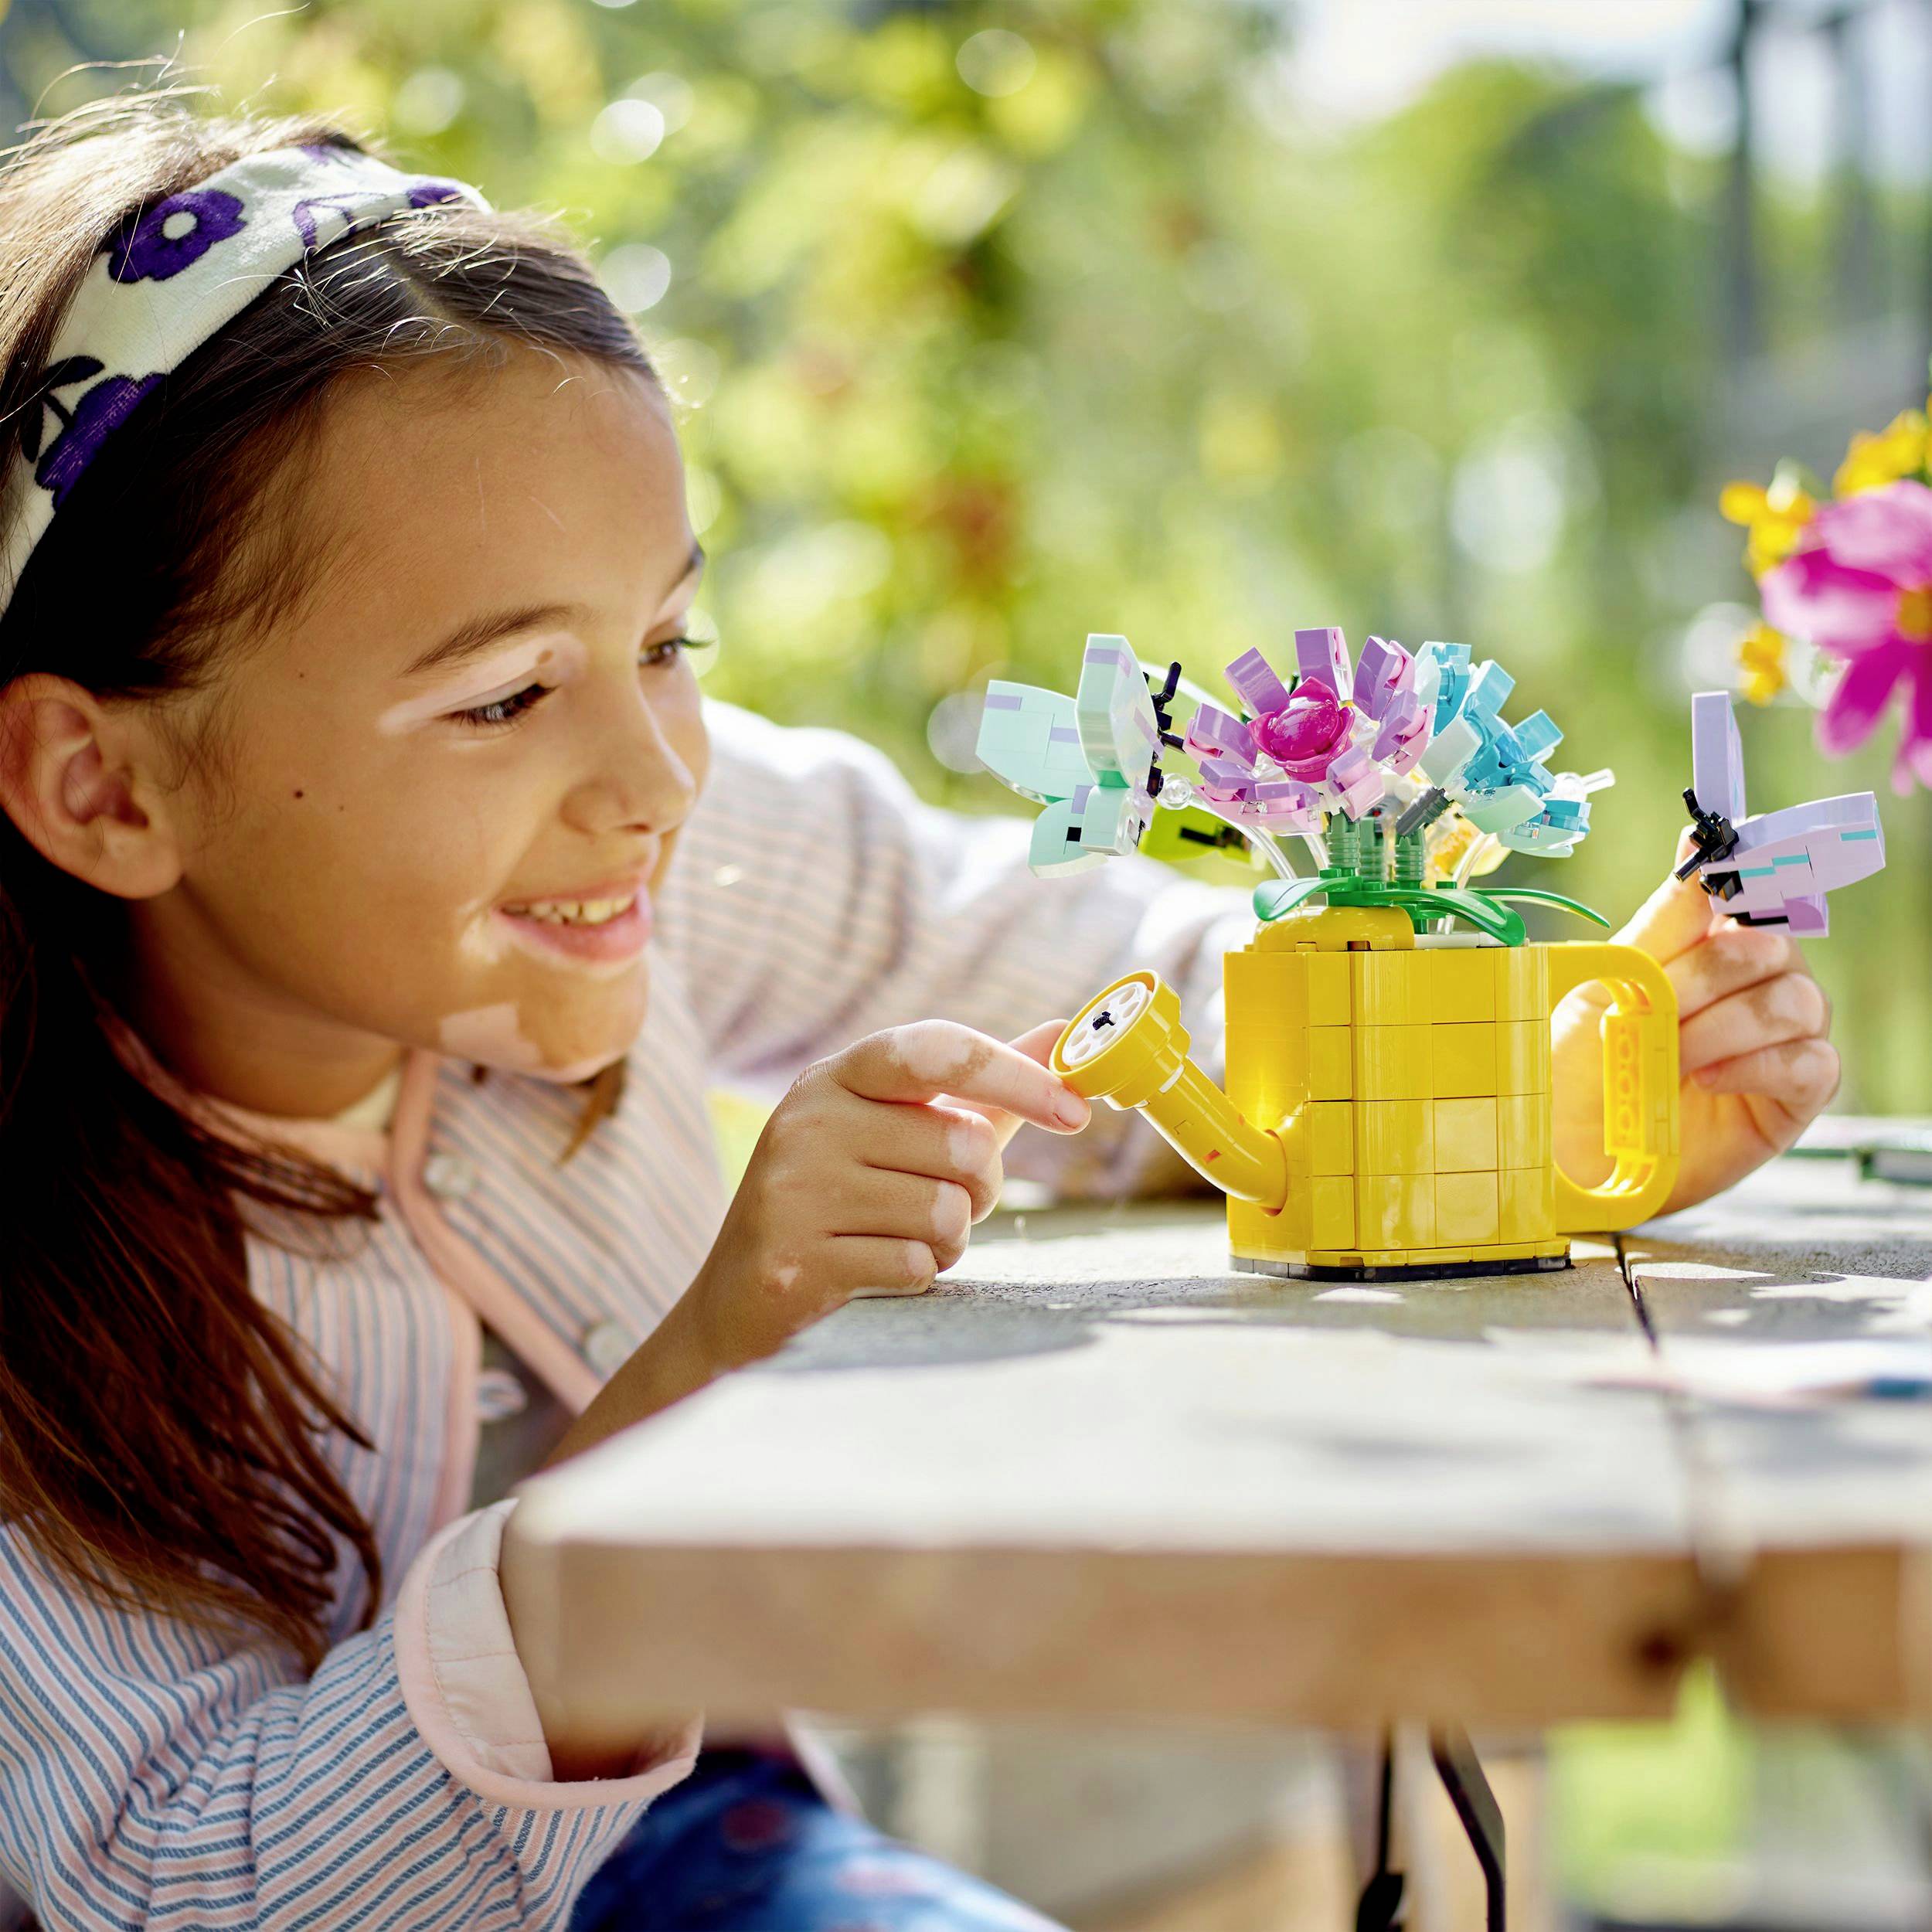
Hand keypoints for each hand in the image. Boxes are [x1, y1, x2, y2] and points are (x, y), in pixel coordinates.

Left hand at [1552, 835, 1838, 1215]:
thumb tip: (1697, 837)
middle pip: (1772, 948)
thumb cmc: (1578, 1065)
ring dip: (1727, 1024)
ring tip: (1672, 1055)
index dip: (1749, 869)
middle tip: (1657, 1007)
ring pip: (1799, 1001)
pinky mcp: (1791, 1098)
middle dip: (1710, 974)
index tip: (1721, 858)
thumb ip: (1663, 919)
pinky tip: (1704, 1079)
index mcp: (1708, 947)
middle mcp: (1753, 987)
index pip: (1751, 893)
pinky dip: (1754, 1066)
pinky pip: (1810, 1063)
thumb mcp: (1609, 983)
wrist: (1566, 1150)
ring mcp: (1777, 1042)